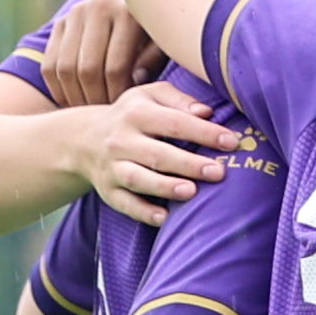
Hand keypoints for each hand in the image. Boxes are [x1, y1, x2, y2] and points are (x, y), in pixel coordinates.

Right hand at [32, 0, 146, 106]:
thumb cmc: (152, 25)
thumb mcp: (161, 40)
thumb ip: (151, 62)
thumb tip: (134, 83)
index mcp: (127, 14)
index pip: (115, 67)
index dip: (117, 95)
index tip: (122, 111)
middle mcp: (98, 9)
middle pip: (87, 69)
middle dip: (94, 99)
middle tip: (102, 117)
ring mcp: (76, 14)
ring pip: (65, 67)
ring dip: (74, 96)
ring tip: (86, 112)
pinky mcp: (62, 21)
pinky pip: (51, 62)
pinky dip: (57, 86)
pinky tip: (69, 100)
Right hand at [86, 83, 246, 218]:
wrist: (84, 139)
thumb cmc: (133, 115)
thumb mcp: (151, 96)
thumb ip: (179, 100)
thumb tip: (207, 112)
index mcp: (136, 113)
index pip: (174, 122)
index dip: (203, 133)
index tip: (231, 142)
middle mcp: (121, 140)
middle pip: (156, 154)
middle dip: (188, 164)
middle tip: (218, 172)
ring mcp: (112, 167)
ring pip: (138, 179)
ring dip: (164, 187)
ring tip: (191, 192)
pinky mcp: (108, 191)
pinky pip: (124, 204)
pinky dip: (143, 212)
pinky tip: (165, 218)